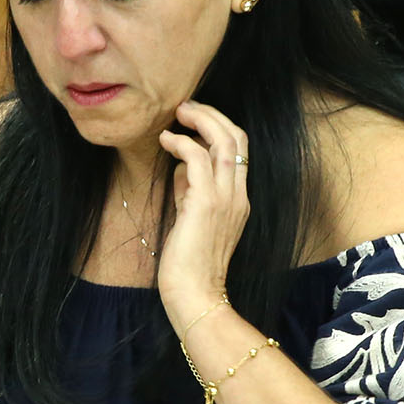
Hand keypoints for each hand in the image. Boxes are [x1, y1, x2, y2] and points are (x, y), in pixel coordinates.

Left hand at [156, 99, 249, 320]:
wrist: (196, 296)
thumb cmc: (189, 266)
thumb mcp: (191, 220)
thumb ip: (190, 192)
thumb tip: (180, 168)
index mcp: (239, 200)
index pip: (239, 150)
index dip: (218, 128)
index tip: (193, 120)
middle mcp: (238, 195)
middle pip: (237, 137)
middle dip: (212, 115)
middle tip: (185, 107)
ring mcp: (225, 198)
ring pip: (223, 140)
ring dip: (199, 119)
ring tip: (177, 114)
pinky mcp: (205, 203)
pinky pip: (196, 157)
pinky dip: (181, 142)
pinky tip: (165, 141)